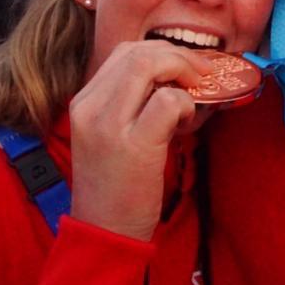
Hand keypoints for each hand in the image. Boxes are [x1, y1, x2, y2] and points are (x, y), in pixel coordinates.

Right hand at [68, 41, 211, 241]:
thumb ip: (129, 104)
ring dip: (184, 72)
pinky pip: (168, 101)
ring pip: (149, 65)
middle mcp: (90, 107)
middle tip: (200, 75)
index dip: (161, 52)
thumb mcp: (109, 135)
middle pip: (138, 52)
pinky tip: (188, 122)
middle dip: (178, 56)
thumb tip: (174, 78)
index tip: (184, 67)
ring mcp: (109, 125)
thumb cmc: (114, 187)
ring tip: (194, 95)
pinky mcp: (134, 145)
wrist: (104, 233)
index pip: (123, 53)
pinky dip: (187, 104)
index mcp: (83, 102)